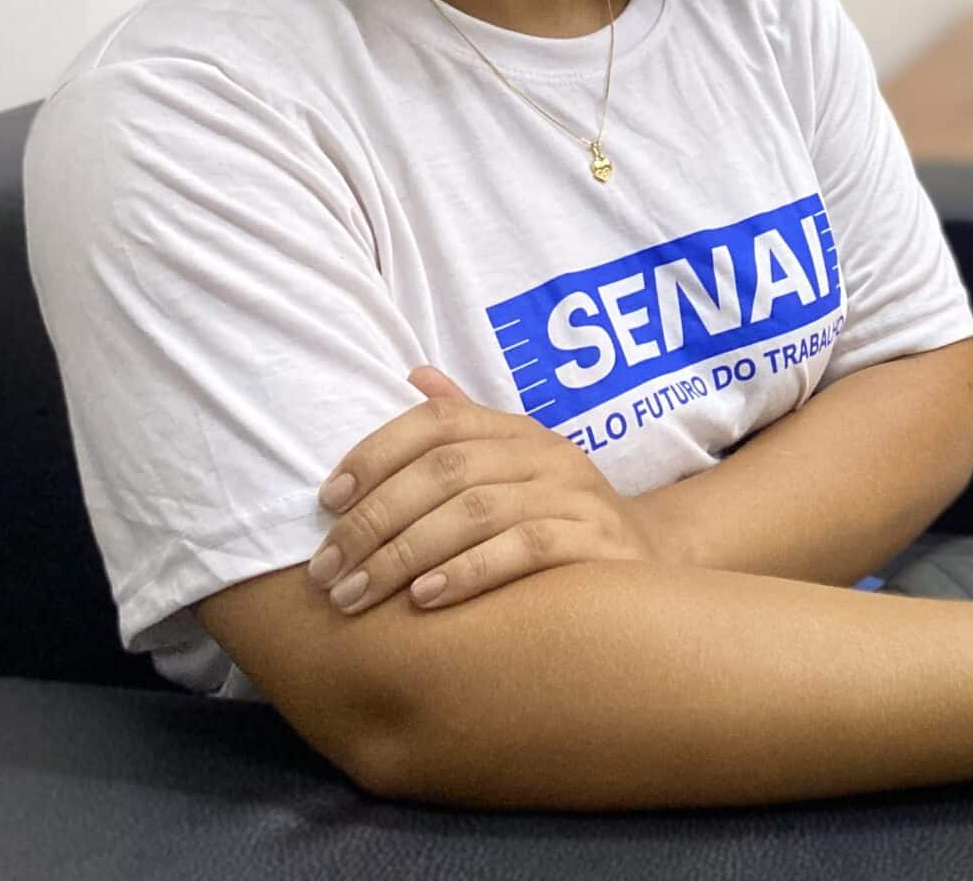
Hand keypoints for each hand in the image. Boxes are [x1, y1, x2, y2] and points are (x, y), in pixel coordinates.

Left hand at [307, 366, 681, 616]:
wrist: (646, 557)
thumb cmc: (556, 514)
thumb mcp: (513, 464)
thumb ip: (464, 424)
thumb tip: (412, 372)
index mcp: (517, 429)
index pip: (437, 421)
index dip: (374, 454)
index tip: (326, 501)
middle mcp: (546, 452)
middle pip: (446, 471)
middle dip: (374, 521)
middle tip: (327, 572)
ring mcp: (575, 494)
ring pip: (477, 511)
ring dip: (405, 554)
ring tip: (357, 594)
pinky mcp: (597, 541)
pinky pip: (526, 548)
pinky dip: (469, 572)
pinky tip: (425, 600)